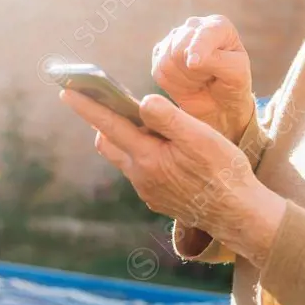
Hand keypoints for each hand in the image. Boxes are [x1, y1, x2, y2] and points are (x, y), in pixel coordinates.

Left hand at [59, 89, 285, 267]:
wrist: (238, 214)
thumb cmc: (223, 171)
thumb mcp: (200, 137)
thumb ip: (167, 118)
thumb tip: (142, 101)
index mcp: (147, 158)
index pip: (109, 125)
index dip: (87, 106)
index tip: (66, 90)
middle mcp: (140, 176)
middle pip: (109, 143)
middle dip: (104, 121)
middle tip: (111, 101)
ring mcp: (147, 190)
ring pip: (125, 157)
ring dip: (126, 138)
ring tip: (145, 123)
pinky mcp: (157, 198)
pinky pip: (140, 171)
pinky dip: (142, 154)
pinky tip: (165, 149)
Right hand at [152, 15, 253, 143]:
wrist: (220, 104)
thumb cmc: (233, 85)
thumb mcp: (236, 73)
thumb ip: (217, 61)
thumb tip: (190, 60)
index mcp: (217, 25)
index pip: (202, 33)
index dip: (196, 49)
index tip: (194, 65)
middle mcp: (194, 26)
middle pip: (179, 47)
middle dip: (194, 71)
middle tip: (209, 78)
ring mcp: (174, 39)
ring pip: (167, 61)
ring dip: (185, 79)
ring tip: (200, 81)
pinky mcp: (160, 55)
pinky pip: (158, 71)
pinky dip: (173, 84)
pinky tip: (187, 83)